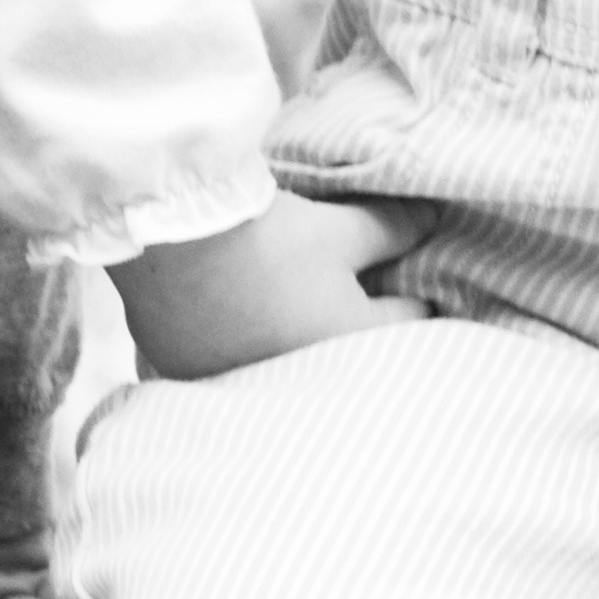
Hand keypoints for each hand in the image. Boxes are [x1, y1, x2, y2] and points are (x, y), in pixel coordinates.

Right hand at [107, 191, 427, 379]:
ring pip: (276, 361)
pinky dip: (234, 342)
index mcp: (344, 345)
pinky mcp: (183, 368)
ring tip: (284, 299)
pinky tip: (230, 313)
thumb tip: (432, 218)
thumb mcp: (339, 227)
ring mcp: (231, 380)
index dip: (415, 296)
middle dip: (348, 325)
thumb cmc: (266, 234)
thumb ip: (392, 229)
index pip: (405, 323)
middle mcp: (291, 380)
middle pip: (337, 351)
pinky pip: (222, 362)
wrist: (165, 232)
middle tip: (351, 291)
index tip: (415, 284)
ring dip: (287, 337)